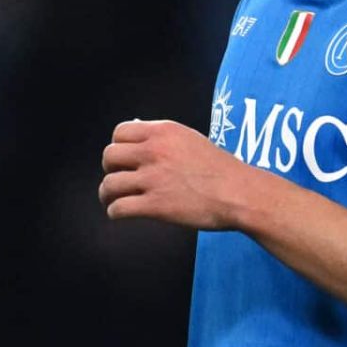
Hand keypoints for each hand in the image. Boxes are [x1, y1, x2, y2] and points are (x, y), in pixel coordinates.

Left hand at [99, 120, 254, 230]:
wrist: (238, 193)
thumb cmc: (220, 170)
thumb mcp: (191, 140)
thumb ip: (164, 139)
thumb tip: (138, 138)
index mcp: (162, 133)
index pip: (119, 133)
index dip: (118, 147)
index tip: (123, 159)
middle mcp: (153, 151)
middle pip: (109, 156)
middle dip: (110, 169)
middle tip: (119, 179)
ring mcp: (152, 179)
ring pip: (109, 184)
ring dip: (108, 194)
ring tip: (113, 200)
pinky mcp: (154, 205)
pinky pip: (118, 208)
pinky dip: (115, 212)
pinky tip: (121, 213)